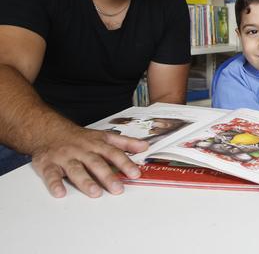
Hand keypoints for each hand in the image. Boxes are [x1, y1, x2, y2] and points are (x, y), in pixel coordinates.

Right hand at [31, 127, 148, 197]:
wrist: (50, 131)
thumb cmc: (81, 138)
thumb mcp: (104, 136)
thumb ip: (125, 143)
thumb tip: (144, 146)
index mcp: (96, 144)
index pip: (113, 153)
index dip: (125, 163)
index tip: (135, 173)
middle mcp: (82, 151)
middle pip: (96, 163)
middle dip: (107, 176)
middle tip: (118, 188)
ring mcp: (65, 158)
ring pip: (76, 170)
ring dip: (85, 181)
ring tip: (95, 192)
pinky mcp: (49, 165)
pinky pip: (51, 175)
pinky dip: (55, 184)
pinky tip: (60, 193)